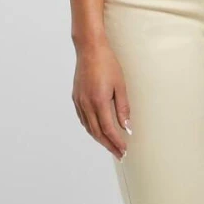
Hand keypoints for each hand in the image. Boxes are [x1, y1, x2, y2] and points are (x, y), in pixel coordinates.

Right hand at [72, 42, 131, 158]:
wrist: (89, 49)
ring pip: (89, 127)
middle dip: (109, 145)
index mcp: (99, 101)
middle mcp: (86, 104)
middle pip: (97, 132)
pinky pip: (83, 119)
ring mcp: (79, 101)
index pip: (108, 129)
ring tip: (110, 146)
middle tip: (119, 154)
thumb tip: (127, 127)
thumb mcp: (120, 85)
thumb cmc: (107, 64)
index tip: (124, 150)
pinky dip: (91, 129)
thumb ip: (123, 108)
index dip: (116, 142)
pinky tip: (98, 131)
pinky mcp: (76, 98)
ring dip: (100, 139)